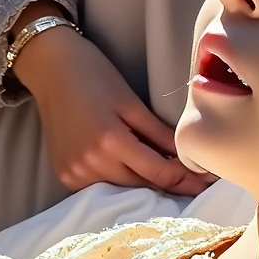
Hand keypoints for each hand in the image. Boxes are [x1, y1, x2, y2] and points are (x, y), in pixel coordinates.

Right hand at [12, 16, 212, 195]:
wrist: (49, 68)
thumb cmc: (93, 75)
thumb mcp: (131, 102)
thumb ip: (159, 134)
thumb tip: (190, 159)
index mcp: (111, 142)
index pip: (159, 173)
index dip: (187, 180)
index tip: (208, 181)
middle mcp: (91, 164)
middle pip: (142, 187)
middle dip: (169, 185)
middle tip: (195, 181)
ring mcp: (74, 173)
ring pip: (122, 190)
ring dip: (144, 187)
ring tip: (168, 179)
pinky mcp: (64, 175)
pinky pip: (101, 187)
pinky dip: (119, 184)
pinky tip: (133, 175)